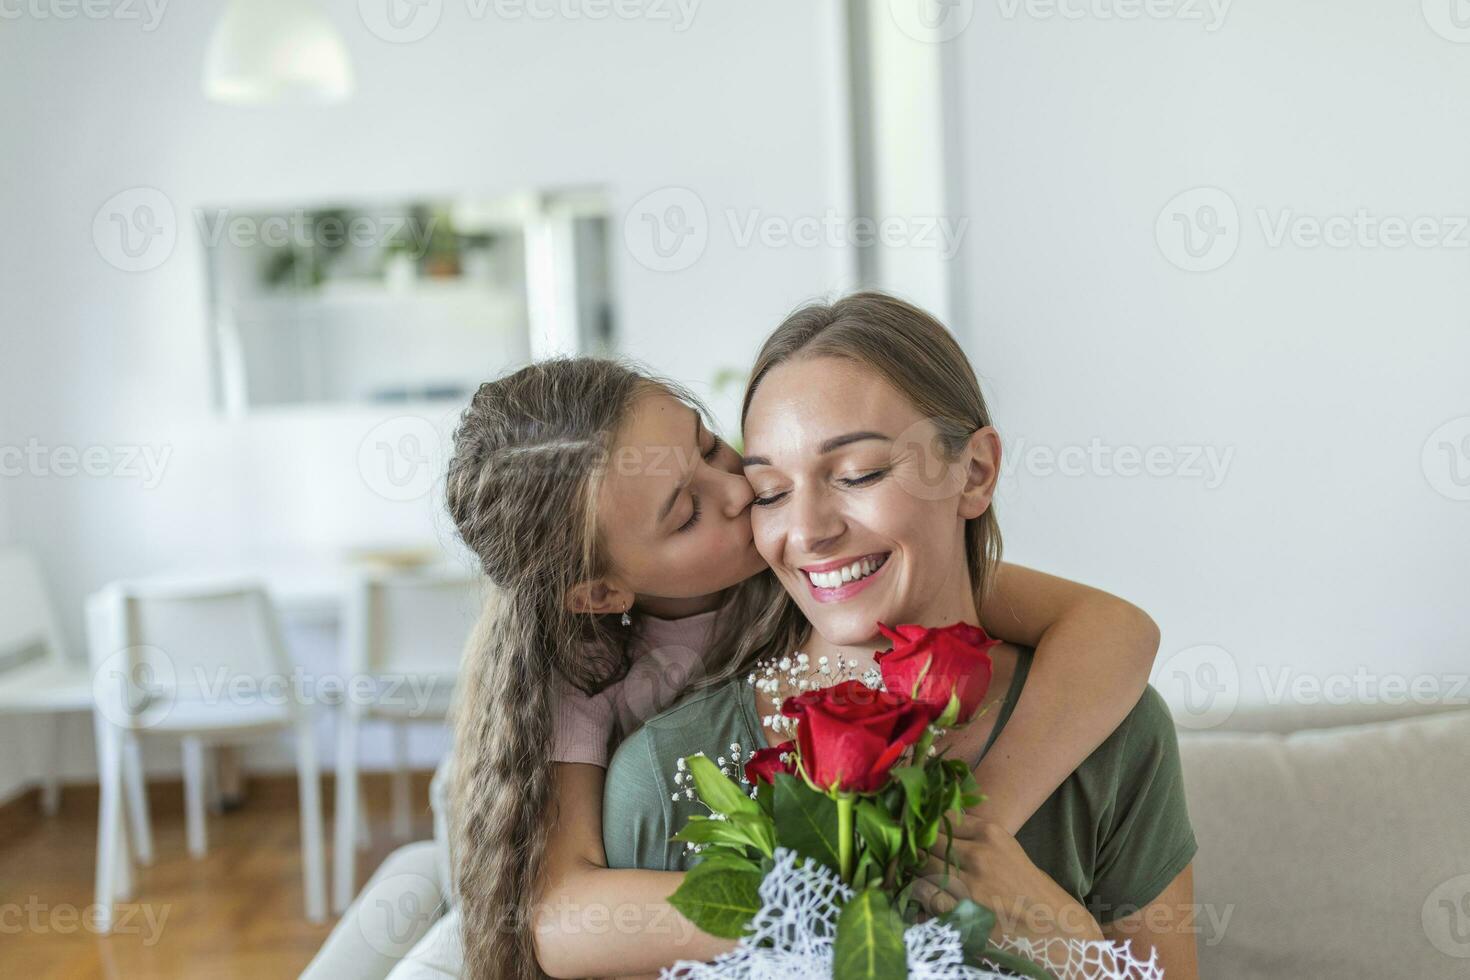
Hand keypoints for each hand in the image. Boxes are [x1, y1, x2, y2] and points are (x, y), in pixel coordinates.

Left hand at [912, 818, 1101, 944]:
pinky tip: (924, 895)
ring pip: (921, 866)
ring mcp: (967, 885)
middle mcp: (977, 855)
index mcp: (991, 834)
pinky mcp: (960, 913)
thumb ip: (976, 839)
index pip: (943, 817)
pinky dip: (919, 894)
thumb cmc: (1032, 890)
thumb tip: (940, 829)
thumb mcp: (1008, 851)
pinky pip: (924, 896)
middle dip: (917, 846)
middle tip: (911, 851)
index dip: (928, 823)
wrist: (1055, 929)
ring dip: (915, 869)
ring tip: (916, 872)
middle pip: (928, 841)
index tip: (919, 827)